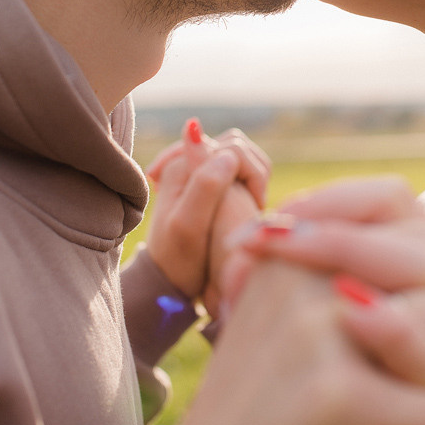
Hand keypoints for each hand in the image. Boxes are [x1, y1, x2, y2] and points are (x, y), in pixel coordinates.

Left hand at [145, 120, 271, 313]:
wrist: (170, 280)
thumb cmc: (179, 258)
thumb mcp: (188, 226)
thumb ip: (204, 186)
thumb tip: (229, 155)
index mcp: (181, 165)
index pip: (233, 147)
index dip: (251, 174)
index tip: (252, 205)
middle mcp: (188, 161)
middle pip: (238, 145)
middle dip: (254, 172)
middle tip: (254, 205)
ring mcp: (199, 170)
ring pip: (243, 154)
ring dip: (254, 176)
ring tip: (251, 206)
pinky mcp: (210, 182)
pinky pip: (240, 169)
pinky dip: (251, 183)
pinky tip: (246, 206)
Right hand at [218, 179, 424, 424]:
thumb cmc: (280, 422)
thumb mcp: (315, 334)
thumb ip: (376, 287)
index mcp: (292, 252)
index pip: (393, 198)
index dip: (419, 254)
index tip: (388, 312)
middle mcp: (307, 274)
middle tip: (405, 375)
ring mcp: (326, 331)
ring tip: (397, 410)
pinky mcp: (348, 401)